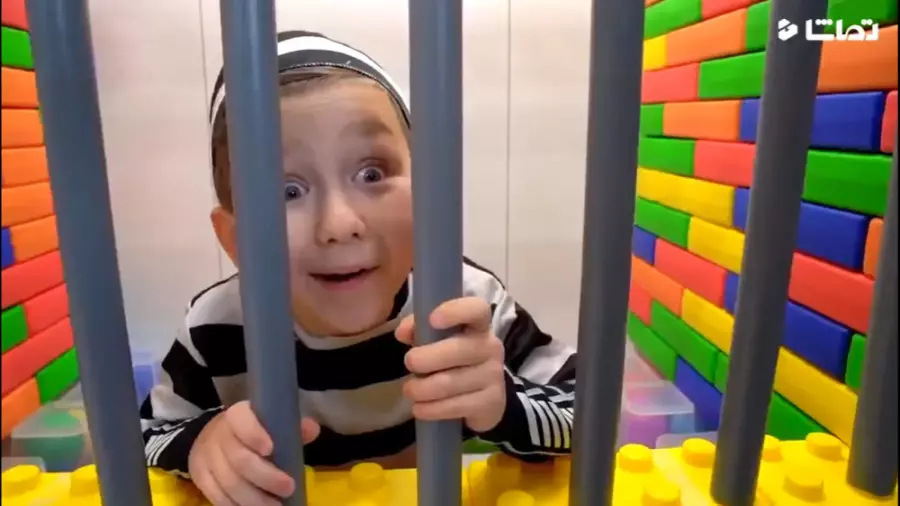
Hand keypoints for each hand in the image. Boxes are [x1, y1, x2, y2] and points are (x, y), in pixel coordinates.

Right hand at [188, 400, 319, 505]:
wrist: (214, 438)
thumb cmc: (252, 431)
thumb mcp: (270, 423)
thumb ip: (291, 427)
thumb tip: (312, 429)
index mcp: (238, 416)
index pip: (240, 419)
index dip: (254, 434)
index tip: (271, 449)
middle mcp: (219, 435)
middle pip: (239, 458)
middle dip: (265, 476)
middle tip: (288, 488)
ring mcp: (207, 458)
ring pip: (229, 482)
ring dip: (254, 499)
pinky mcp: (201, 478)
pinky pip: (217, 496)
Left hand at [395, 296, 506, 432]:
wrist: (484, 398)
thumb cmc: (454, 359)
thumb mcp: (438, 340)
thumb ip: (419, 329)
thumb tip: (402, 332)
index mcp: (478, 325)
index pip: (476, 309)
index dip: (455, 311)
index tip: (432, 320)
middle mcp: (490, 347)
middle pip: (458, 350)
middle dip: (425, 359)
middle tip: (409, 363)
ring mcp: (493, 376)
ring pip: (451, 383)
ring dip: (422, 389)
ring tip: (410, 390)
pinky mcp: (490, 403)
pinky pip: (455, 406)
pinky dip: (430, 409)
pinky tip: (420, 408)